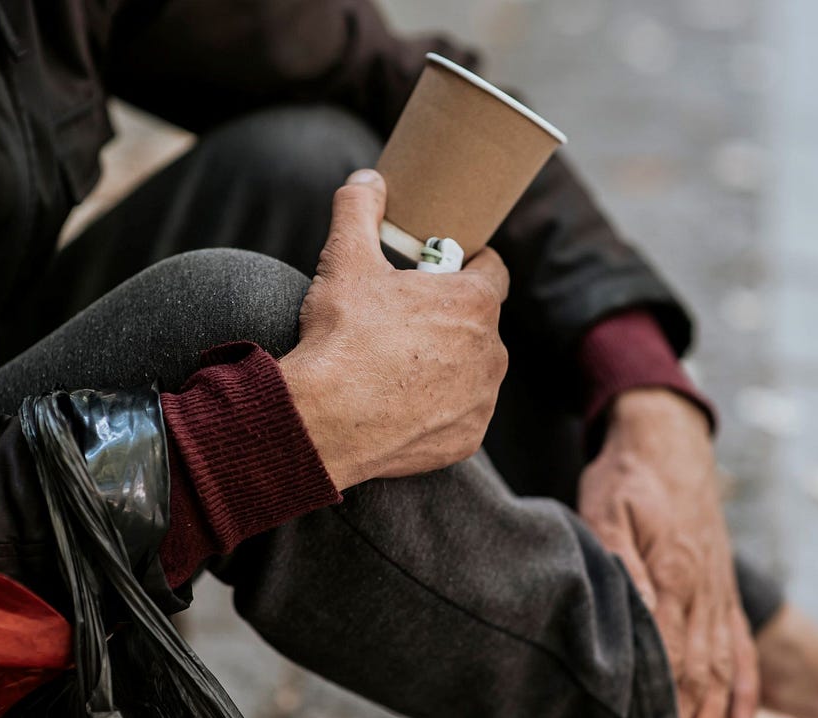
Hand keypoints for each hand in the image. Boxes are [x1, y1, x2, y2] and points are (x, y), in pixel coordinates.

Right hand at [279, 169, 508, 489]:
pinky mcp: (467, 438)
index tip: (444, 267)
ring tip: (399, 366)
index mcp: (474, 301)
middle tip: (405, 321)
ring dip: (448, 365)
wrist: (324, 420)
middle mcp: (492, 351)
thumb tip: (367, 179)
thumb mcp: (344, 259)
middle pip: (478, 323)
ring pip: (472, 371)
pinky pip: (460, 415)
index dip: (468, 263)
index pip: (492, 269)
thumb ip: (359, 208)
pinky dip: (438, 409)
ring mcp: (482, 399)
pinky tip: (401, 406)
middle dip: (449, 318)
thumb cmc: (341, 336)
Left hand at [578, 388, 758, 717]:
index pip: (669, 654)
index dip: (655, 701)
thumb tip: (635, 615)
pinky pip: (741, 646)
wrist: (667, 442)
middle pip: (699, 672)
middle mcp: (703, 591)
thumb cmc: (627, 477)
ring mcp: (717, 593)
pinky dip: (745, 688)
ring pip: (722, 668)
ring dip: (708, 716)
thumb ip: (620, 562)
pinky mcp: (721, 588)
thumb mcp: (607, 510)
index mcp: (673, 574)